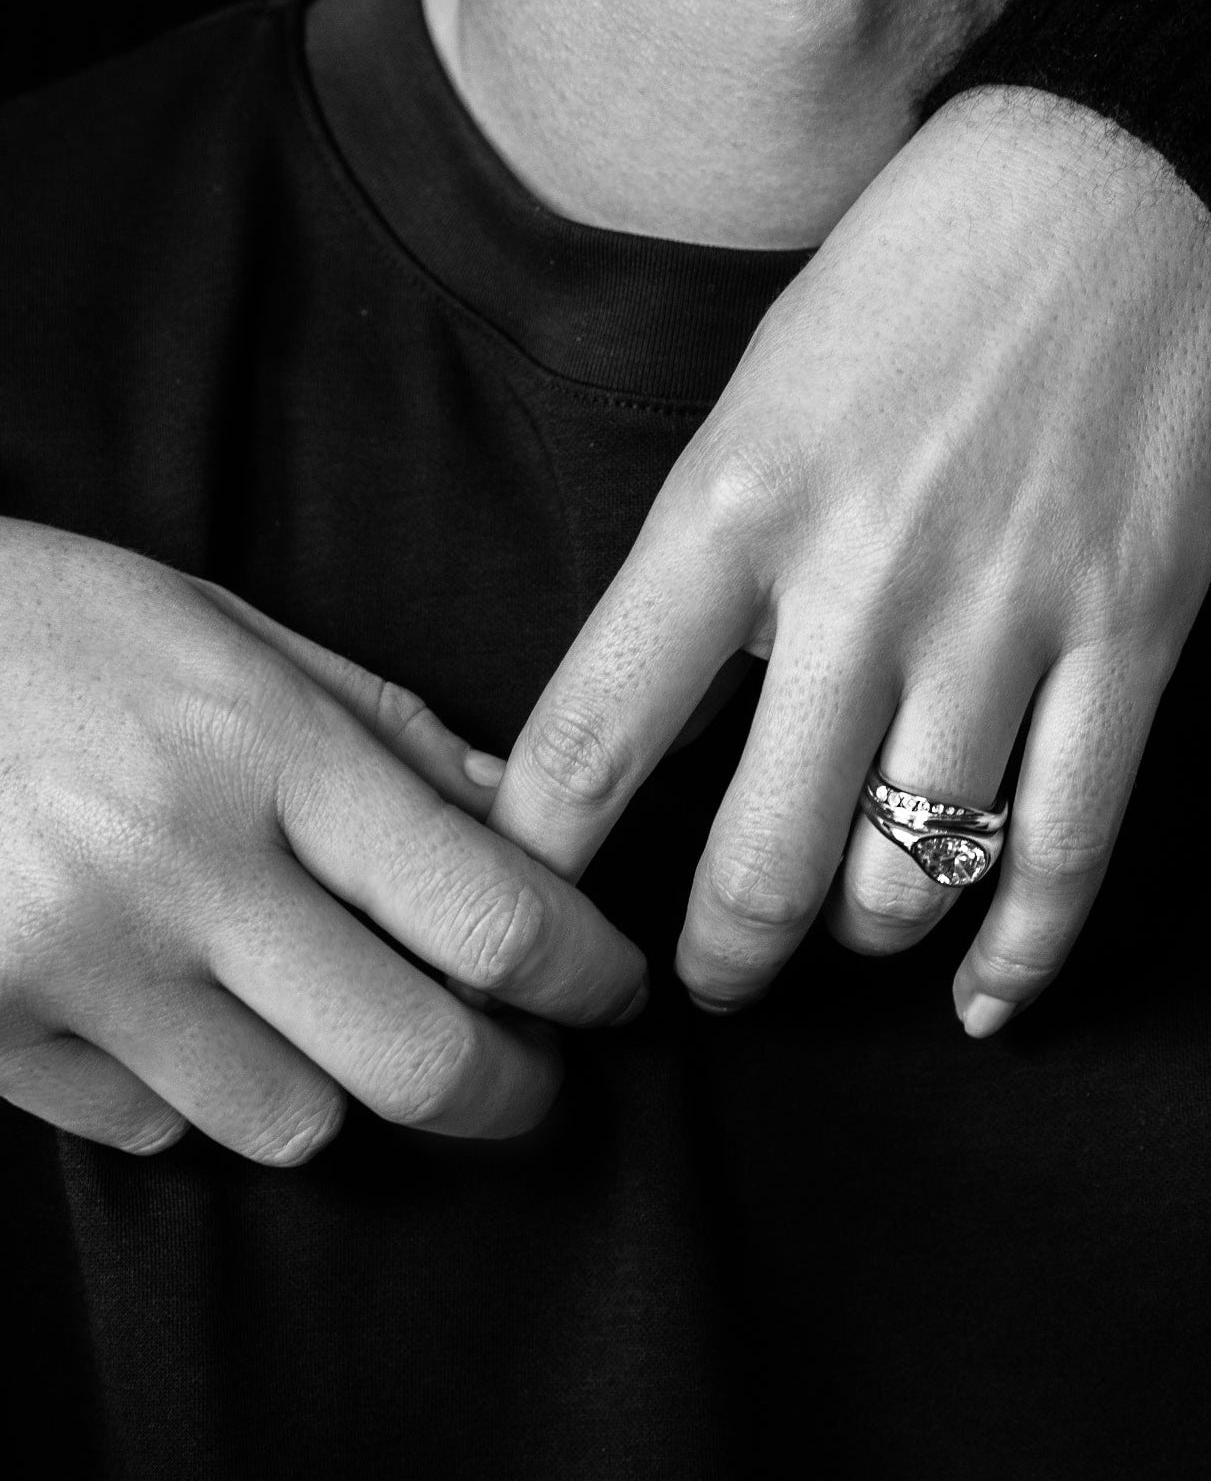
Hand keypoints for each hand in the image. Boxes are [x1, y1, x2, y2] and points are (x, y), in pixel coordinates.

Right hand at [0, 520, 644, 1161]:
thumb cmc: (50, 623)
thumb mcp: (226, 626)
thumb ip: (386, 729)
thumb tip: (523, 816)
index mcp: (257, 743)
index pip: (483, 907)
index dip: (584, 973)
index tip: (612, 990)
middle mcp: (173, 865)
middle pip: (414, 1057)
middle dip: (510, 1087)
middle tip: (530, 1071)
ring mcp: (72, 964)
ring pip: (291, 1122)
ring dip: (343, 1086)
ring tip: (333, 1016)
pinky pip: (152, 1128)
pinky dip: (197, 1090)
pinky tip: (182, 1010)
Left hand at [490, 88, 1210, 1031]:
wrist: (1127, 176)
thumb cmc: (919, 263)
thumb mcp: (758, 380)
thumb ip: (711, 545)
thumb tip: (670, 698)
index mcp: (732, 504)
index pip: (594, 736)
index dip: (539, 860)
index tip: (523, 909)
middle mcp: (857, 582)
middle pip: (756, 859)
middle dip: (717, 953)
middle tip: (702, 976)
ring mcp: (1004, 616)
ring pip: (909, 874)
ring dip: (860, 935)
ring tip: (843, 929)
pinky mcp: (1131, 632)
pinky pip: (1068, 844)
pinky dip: (1023, 951)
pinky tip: (986, 1001)